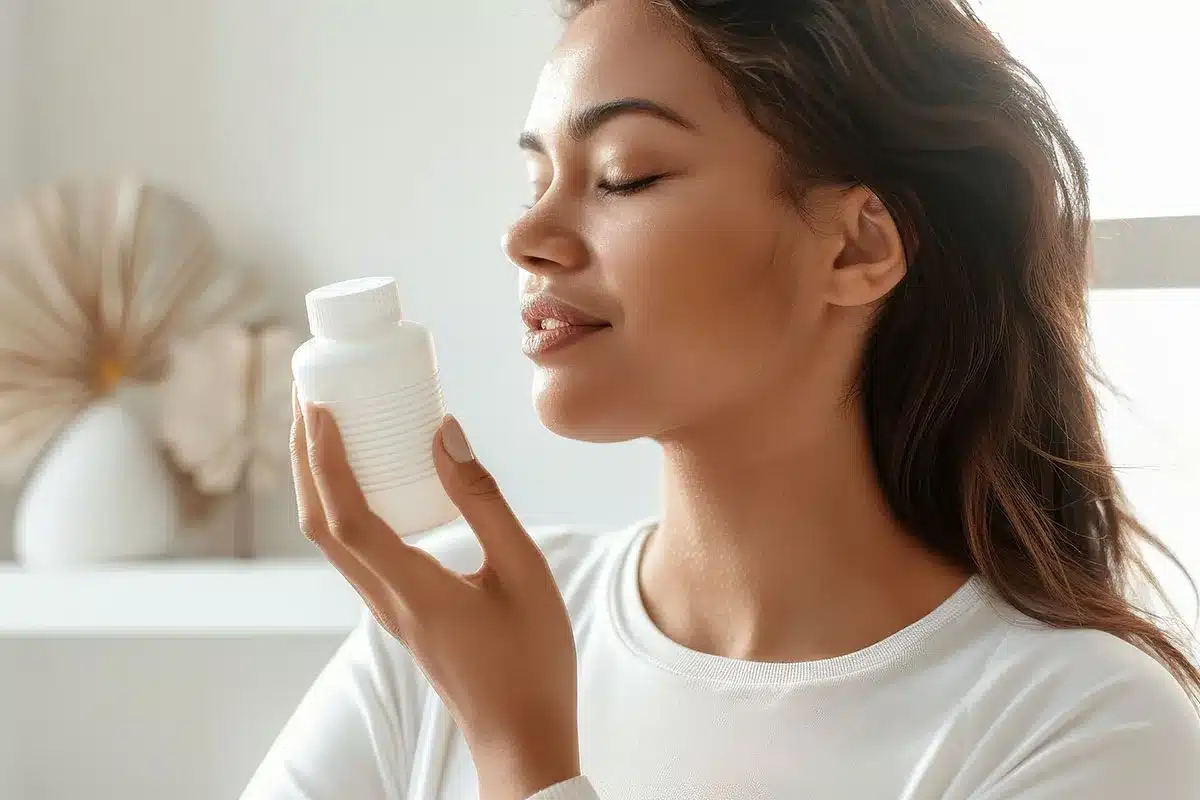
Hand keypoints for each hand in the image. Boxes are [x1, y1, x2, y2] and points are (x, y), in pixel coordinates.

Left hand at [290, 388, 579, 799]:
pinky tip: (368, 478)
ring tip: (327, 428)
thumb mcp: (524, 571)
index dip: (325, 459)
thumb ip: (484, 501)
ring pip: (331, 539)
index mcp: (413, 591)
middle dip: (306, 458)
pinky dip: (344, 504)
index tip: (321, 407)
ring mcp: (387, 610)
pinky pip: (355, 550)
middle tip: (310, 399)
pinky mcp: (399, 612)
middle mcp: (385, 601)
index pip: (347, 517)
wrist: (522, 737)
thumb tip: (444, 433)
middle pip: (320, 525)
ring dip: (319, 480)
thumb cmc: (532, 660)